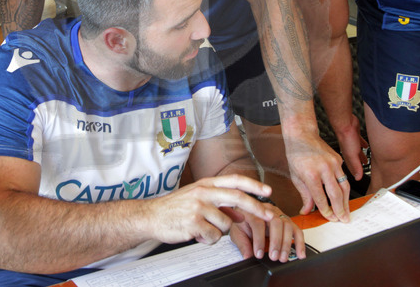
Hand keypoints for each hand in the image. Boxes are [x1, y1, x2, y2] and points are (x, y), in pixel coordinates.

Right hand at [145, 175, 276, 245]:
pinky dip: (208, 239)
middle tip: (268, 215)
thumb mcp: (198, 199)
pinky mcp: (194, 222)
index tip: (268, 191)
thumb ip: (219, 204)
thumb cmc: (175, 208)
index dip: (253, 185)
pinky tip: (196, 234)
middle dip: (256, 207)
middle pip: (238, 198)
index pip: (235, 180)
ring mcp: (198, 207)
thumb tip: (241, 213)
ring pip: (226, 224)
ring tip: (202, 228)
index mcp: (205, 184)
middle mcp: (203, 192)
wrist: (151, 216)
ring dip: (219, 231)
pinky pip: (214, 236)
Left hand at [230, 206, 305, 261]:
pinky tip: (300, 254)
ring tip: (283, 257)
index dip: (259, 240)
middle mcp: (267, 210)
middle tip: (273, 257)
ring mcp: (278, 213)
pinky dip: (300, 242)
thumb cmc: (243, 222)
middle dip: (276, 242)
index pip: (257, 223)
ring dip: (287, 243)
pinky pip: (296, 229)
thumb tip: (247, 256)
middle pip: (275, 222)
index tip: (259, 254)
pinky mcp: (287, 220)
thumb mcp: (237, 232)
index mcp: (252, 210)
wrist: (247, 212)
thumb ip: (242, 244)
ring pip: (287, 225)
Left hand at [283, 130, 350, 221]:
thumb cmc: (296, 154)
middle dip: (341, 209)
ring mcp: (333, 163)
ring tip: (347, 211)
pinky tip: (344, 196)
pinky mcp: (338, 159)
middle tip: (344, 219)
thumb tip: (307, 211)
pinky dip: (344, 188)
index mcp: (311, 174)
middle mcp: (324, 168)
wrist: (302, 135)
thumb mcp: (295, 176)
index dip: (326, 210)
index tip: (330, 217)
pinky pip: (344, 176)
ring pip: (345, 186)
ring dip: (347, 201)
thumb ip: (304, 195)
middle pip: (336, 194)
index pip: (321, 198)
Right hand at [334, 116, 368, 181]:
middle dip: (359, 165)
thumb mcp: (352, 155)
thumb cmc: (346, 138)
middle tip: (363, 170)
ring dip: (361, 156)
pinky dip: (363, 145)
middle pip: (355, 160)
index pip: (352, 167)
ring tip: (366, 160)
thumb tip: (358, 177)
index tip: (358, 177)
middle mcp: (349, 150)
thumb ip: (356, 166)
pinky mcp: (355, 135)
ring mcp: (352, 142)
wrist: (346, 123)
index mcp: (348, 156)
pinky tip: (366, 145)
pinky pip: (360, 142)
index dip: (355, 173)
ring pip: (358, 151)